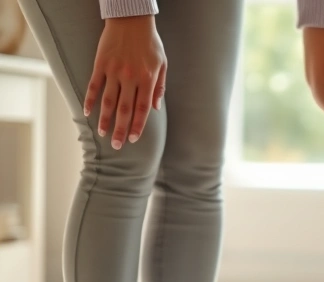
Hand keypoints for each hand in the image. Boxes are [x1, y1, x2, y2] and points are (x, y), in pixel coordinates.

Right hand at [84, 16, 166, 149]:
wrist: (131, 20)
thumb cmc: (150, 43)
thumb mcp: (163, 64)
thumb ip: (159, 87)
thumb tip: (155, 108)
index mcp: (147, 79)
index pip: (141, 109)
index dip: (137, 126)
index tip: (132, 139)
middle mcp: (130, 78)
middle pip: (124, 109)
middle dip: (120, 129)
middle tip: (116, 146)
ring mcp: (114, 71)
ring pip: (107, 101)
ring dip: (104, 119)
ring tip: (102, 133)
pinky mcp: (100, 64)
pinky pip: (94, 85)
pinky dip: (90, 100)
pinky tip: (87, 113)